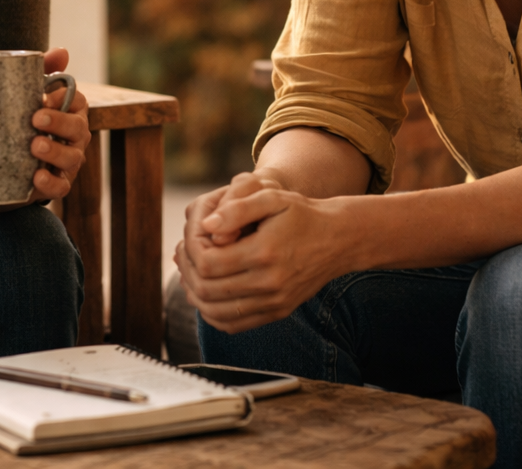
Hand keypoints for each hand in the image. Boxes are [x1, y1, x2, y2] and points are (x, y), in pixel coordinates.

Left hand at [27, 48, 90, 201]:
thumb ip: (43, 70)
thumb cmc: (23, 118)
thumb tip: (63, 51)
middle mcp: (75, 136)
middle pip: (78, 128)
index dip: (64, 100)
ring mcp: (68, 161)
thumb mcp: (27, 93)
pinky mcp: (57, 184)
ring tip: (35, 145)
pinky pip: (61, 186)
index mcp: (71, 111)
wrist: (5, 161)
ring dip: (55, 151)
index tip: (43, 97)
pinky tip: (36, 176)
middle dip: (60, 122)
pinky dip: (51, 182)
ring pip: (72, 157)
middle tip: (36, 118)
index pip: (78, 101)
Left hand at [174, 172, 351, 332]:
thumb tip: (205, 226)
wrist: (337, 239)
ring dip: (195, 295)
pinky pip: (234, 324)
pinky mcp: (277, 312)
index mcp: (264, 253)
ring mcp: (274, 302)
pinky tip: (208, 293)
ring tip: (191, 272)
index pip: (209, 264)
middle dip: (188, 272)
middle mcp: (269, 284)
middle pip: (208, 291)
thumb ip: (237, 208)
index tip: (192, 237)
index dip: (192, 251)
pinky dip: (213, 313)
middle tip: (183, 254)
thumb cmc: (302, 214)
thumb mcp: (272, 198)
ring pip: (216, 313)